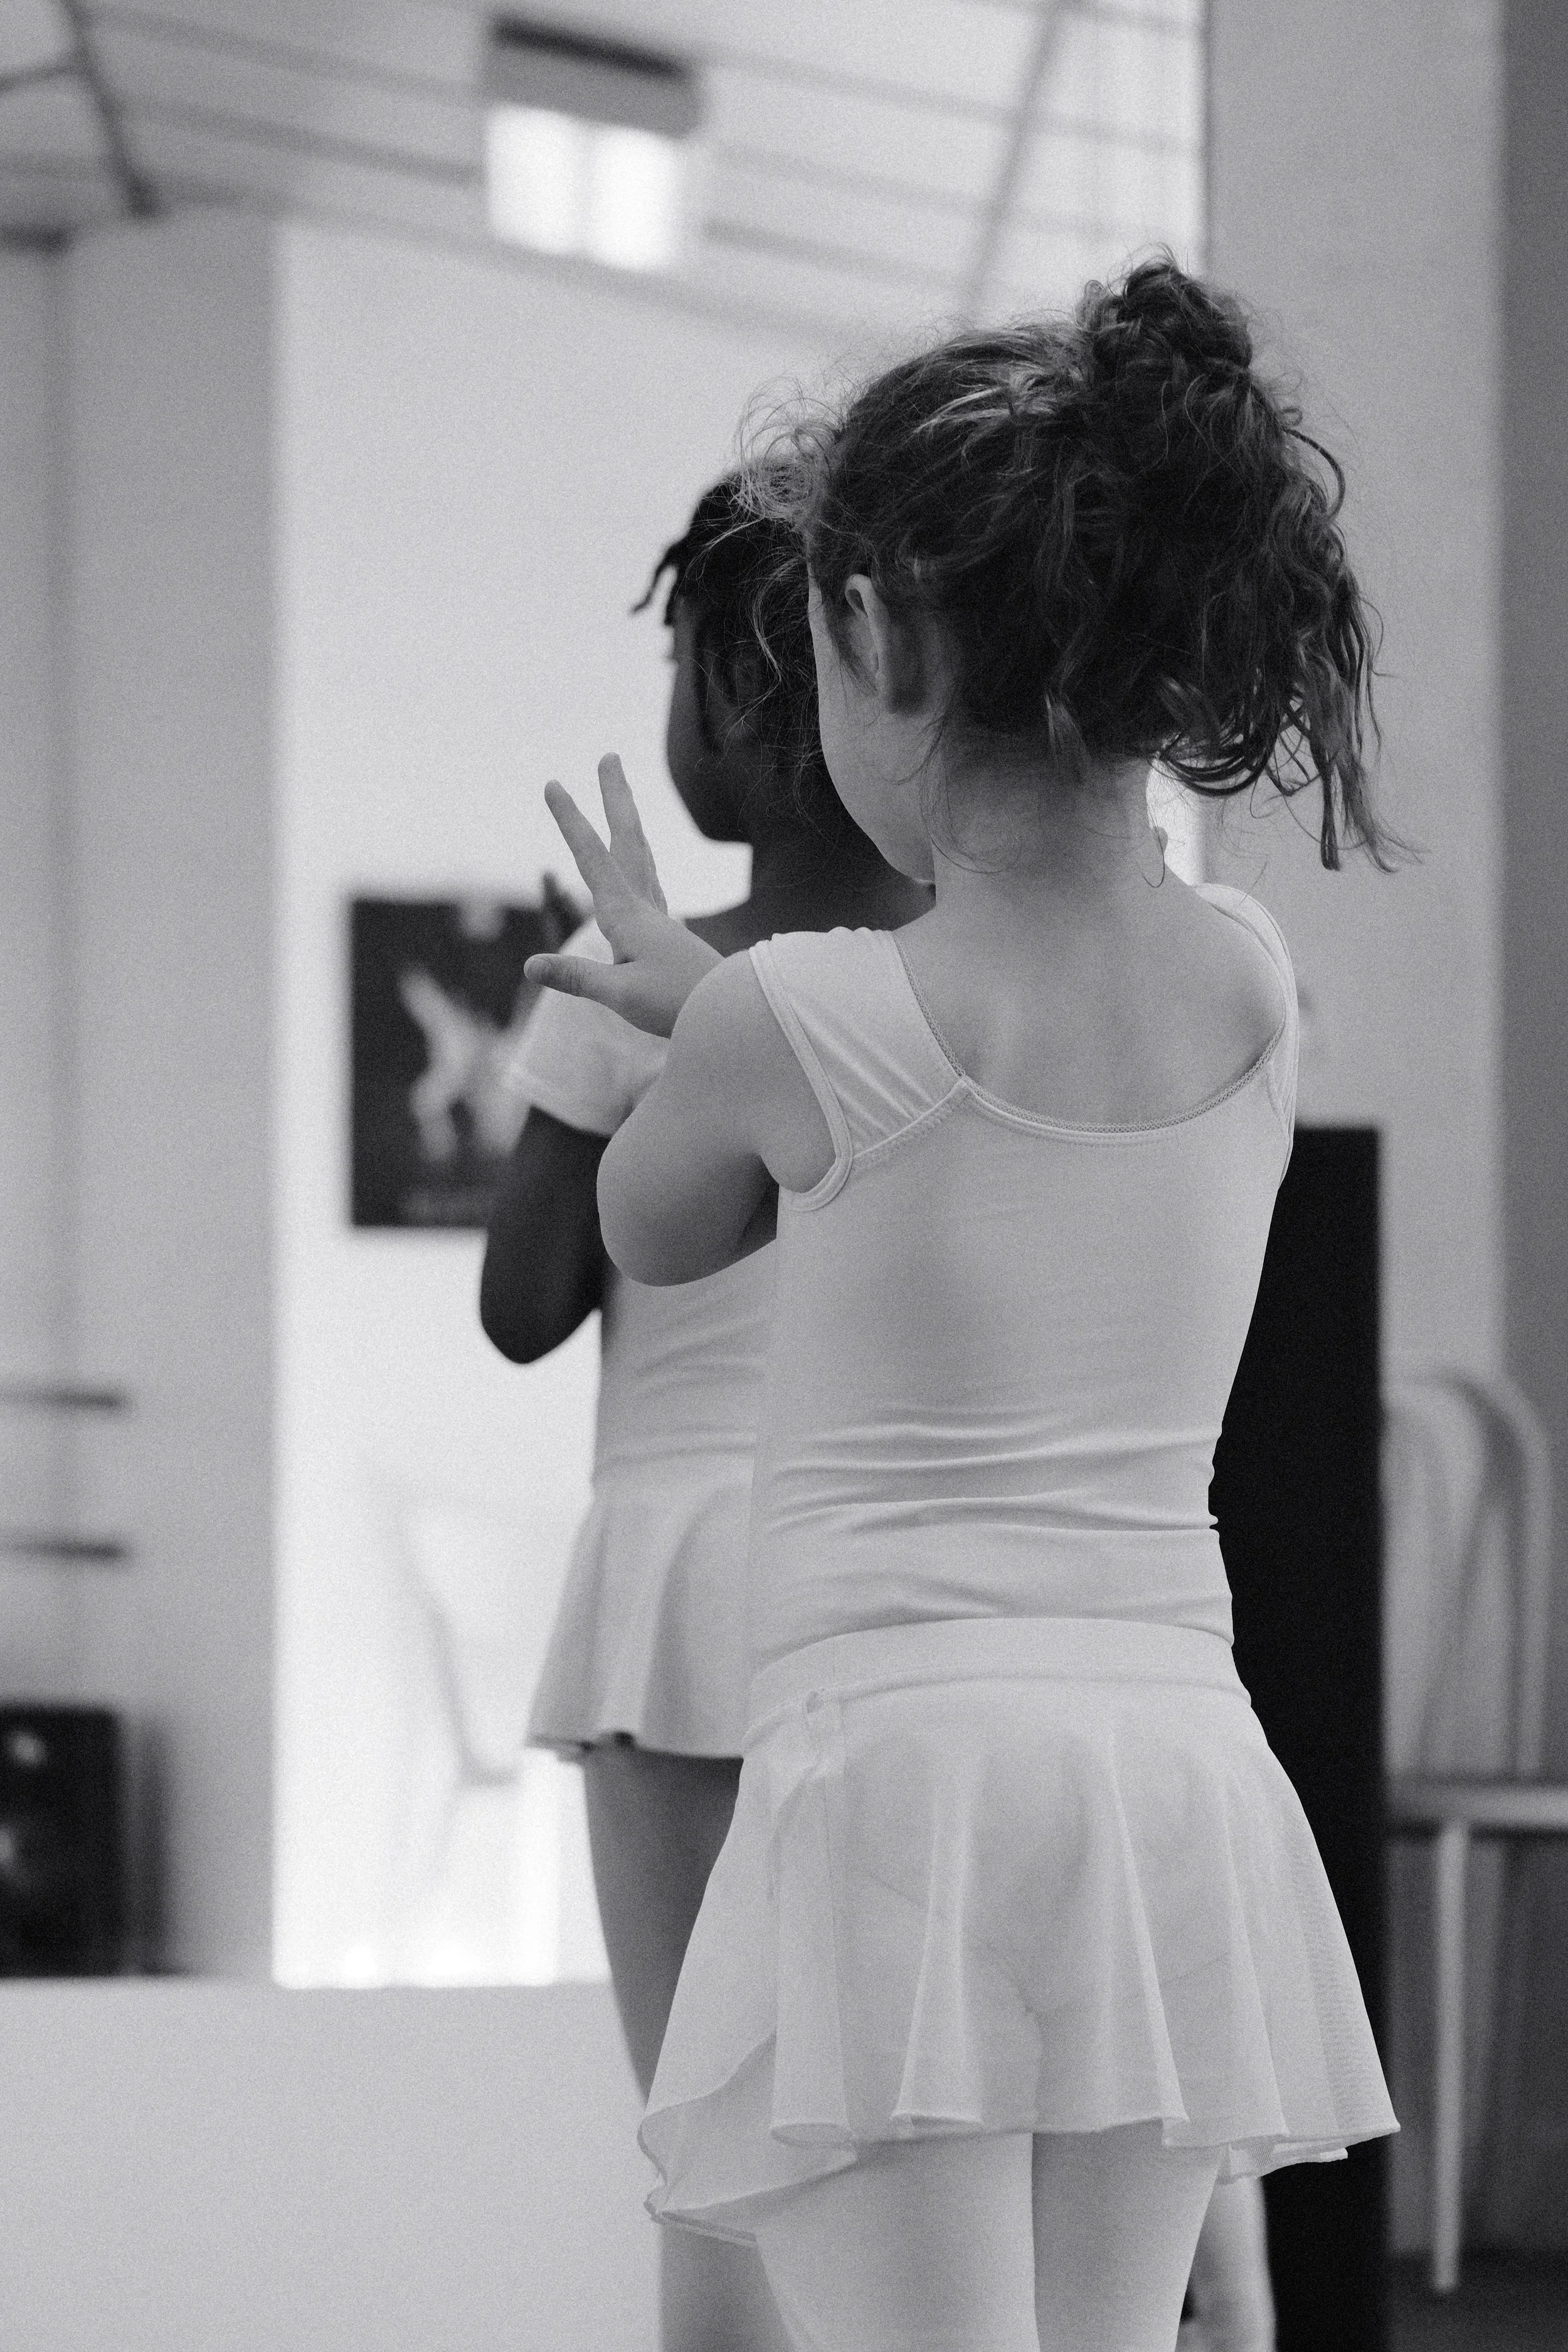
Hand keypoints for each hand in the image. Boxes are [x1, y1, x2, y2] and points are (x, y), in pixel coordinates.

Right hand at [524, 755, 721, 1037]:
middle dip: (615, 798)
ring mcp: (659, 920)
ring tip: (621, 801)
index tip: (554, 783)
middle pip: (628, 840)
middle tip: (610, 757)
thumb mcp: (621, 996)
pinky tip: (639, 872)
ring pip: (641, 858)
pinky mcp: (667, 936)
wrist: (732, 1016)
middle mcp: (645, 908)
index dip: (571, 821)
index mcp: (628, 915)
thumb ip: (577, 977)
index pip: (593, 859)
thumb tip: (530, 966)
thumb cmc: (678, 1006)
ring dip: (627, 824)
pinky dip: (638, 863)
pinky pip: (648, 885)